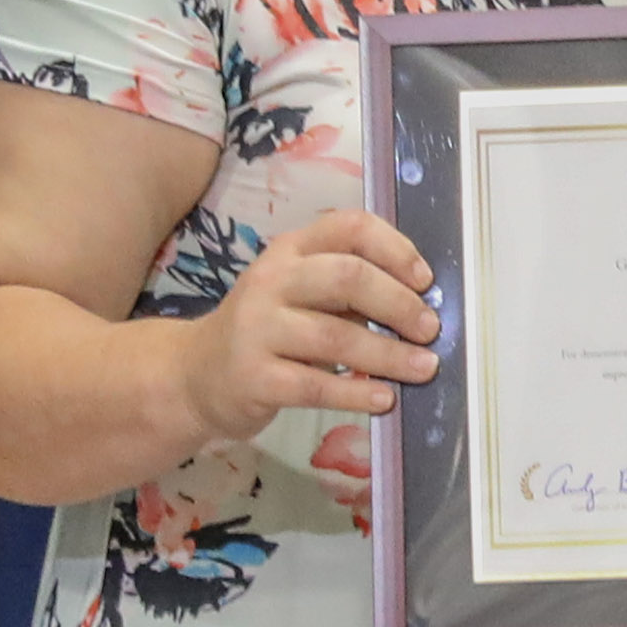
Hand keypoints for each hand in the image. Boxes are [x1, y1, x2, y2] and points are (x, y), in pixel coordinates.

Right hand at [192, 210, 434, 445]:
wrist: (196, 376)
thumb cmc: (268, 332)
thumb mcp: (301, 295)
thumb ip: (350, 292)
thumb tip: (420, 311)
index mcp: (291, 250)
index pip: (349, 227)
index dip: (396, 249)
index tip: (425, 280)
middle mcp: (272, 280)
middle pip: (347, 276)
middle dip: (398, 303)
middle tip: (429, 330)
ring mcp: (258, 328)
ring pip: (336, 336)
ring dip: (389, 355)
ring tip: (424, 369)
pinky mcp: (253, 377)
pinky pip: (315, 385)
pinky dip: (357, 393)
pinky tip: (384, 400)